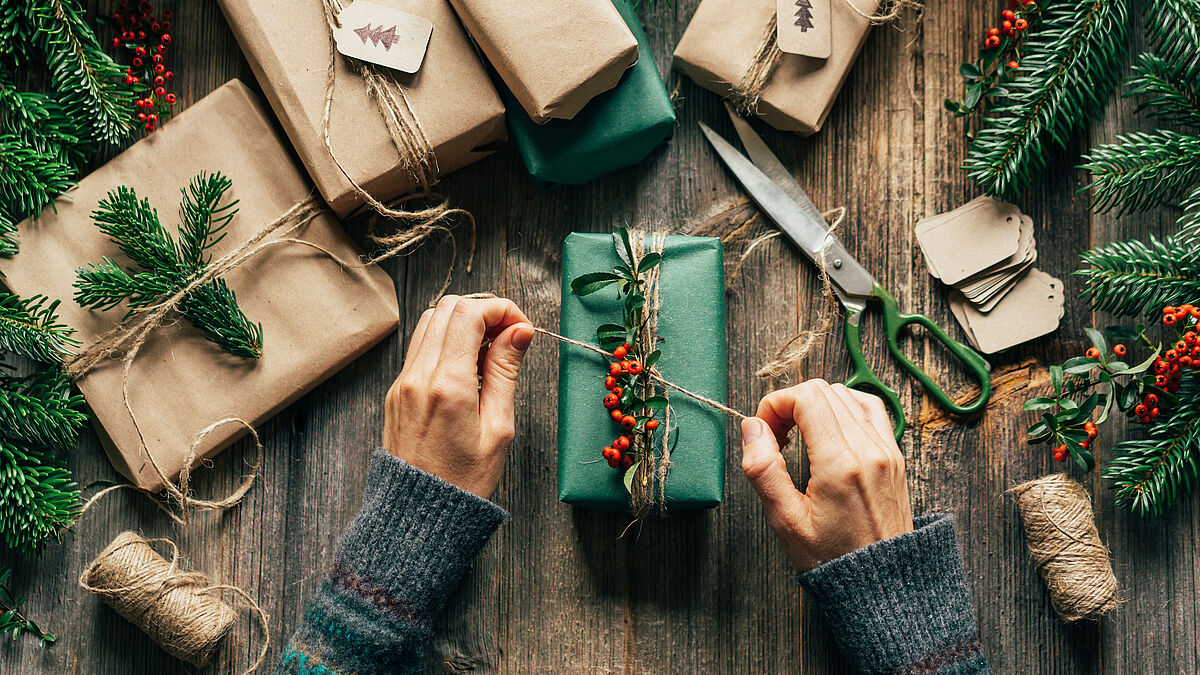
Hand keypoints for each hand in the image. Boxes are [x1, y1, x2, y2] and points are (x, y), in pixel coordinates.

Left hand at [384, 295, 534, 497]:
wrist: (418, 515)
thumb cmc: (464, 480)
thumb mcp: (498, 427)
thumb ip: (505, 372)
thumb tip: (519, 331)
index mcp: (447, 385)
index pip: (469, 313)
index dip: (501, 309)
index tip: (521, 328)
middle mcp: (418, 376)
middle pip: (447, 307)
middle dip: (483, 310)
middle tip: (509, 336)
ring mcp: (402, 382)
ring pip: (429, 322)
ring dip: (462, 323)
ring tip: (489, 353)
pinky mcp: (396, 391)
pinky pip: (420, 347)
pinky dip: (446, 342)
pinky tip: (468, 368)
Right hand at [740, 379, 912, 571]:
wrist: (882, 583)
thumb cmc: (832, 557)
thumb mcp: (785, 521)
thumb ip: (764, 469)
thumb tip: (752, 427)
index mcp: (839, 465)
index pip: (806, 397)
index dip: (775, 403)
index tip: (764, 429)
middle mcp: (868, 450)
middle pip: (825, 390)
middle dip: (791, 403)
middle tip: (777, 436)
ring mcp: (887, 450)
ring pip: (847, 394)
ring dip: (816, 404)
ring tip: (801, 435)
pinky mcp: (895, 455)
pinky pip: (870, 409)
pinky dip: (844, 408)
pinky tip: (829, 429)